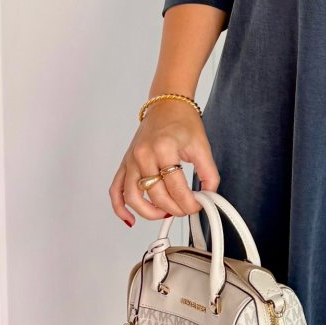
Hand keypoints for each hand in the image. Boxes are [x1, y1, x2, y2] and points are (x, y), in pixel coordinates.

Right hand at [108, 101, 220, 225]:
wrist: (167, 106)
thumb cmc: (183, 122)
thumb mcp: (202, 146)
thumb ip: (209, 173)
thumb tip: (209, 196)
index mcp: (164, 148)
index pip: (176, 186)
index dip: (189, 202)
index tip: (198, 206)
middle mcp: (143, 154)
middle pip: (156, 194)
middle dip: (174, 208)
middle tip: (186, 209)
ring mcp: (131, 160)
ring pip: (133, 197)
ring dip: (149, 213)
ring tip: (166, 214)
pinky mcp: (124, 164)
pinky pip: (116, 190)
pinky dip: (120, 208)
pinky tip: (130, 219)